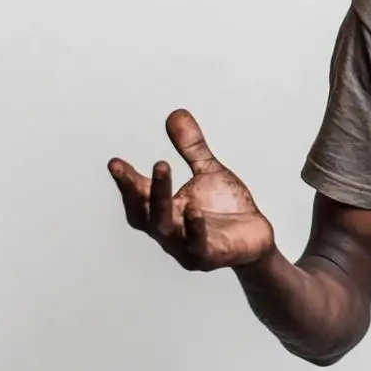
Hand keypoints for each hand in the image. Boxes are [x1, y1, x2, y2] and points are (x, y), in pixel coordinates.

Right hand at [109, 109, 276, 270]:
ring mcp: (187, 246)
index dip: (126, 181)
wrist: (254, 240)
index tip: (115, 163)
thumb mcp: (209, 172)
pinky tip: (195, 211)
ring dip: (162, 202)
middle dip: (140, 190)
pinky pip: (198, 245)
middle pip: (146, 213)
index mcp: (167, 211)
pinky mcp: (209, 256)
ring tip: (164, 171)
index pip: (140, 197)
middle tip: (153, 162)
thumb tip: (176, 114)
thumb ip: (192, 148)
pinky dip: (194, 229)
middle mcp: (170, 231)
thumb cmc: (227, 209)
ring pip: (166, 228)